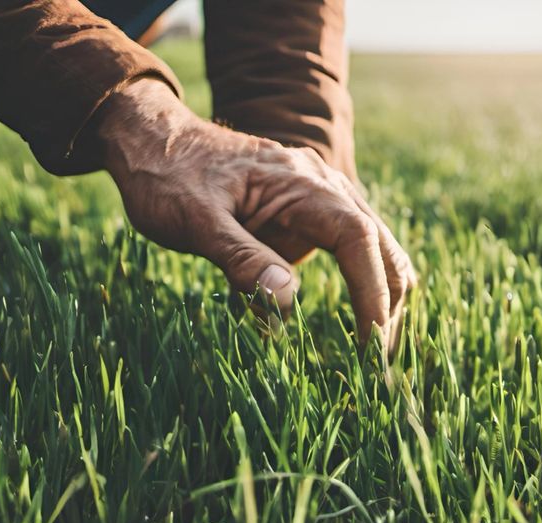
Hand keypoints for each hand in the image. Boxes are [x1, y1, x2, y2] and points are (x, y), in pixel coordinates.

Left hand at [97, 79, 416, 347]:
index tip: (369, 340)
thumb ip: (240, 256)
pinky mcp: (309, 213)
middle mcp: (321, 185)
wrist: (154, 142)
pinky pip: (352, 247)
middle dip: (387, 302)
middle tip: (378, 361)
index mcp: (299, 182)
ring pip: (375, 246)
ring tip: (374, 348)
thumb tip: (287, 299)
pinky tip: (355, 319)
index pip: (357, 238)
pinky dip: (363, 282)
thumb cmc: (167, 180)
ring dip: (382, 294)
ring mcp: (319, 197)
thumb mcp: (194, 220)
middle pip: (380, 243)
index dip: (371, 291)